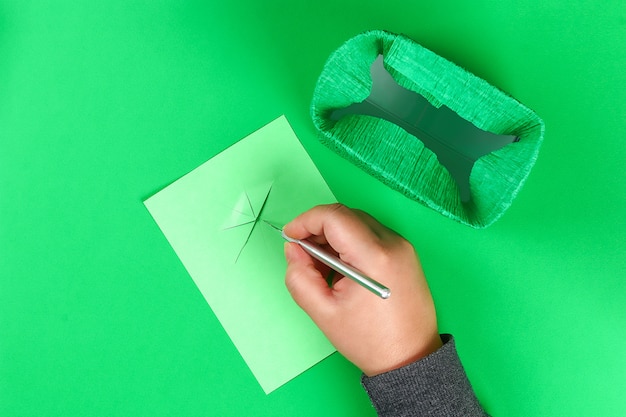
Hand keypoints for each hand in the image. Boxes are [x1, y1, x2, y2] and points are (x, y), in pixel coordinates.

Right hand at [283, 204, 441, 375]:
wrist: (410, 358)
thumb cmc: (370, 341)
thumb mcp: (323, 313)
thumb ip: (300, 277)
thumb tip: (293, 250)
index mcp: (374, 257)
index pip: (334, 217)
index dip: (306, 221)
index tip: (290, 235)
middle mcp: (393, 244)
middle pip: (346, 216)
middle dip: (318, 229)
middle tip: (303, 254)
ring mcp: (403, 247)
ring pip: (358, 223)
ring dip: (334, 236)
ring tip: (322, 268)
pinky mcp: (405, 253)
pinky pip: (371, 235)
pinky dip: (350, 243)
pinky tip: (342, 270)